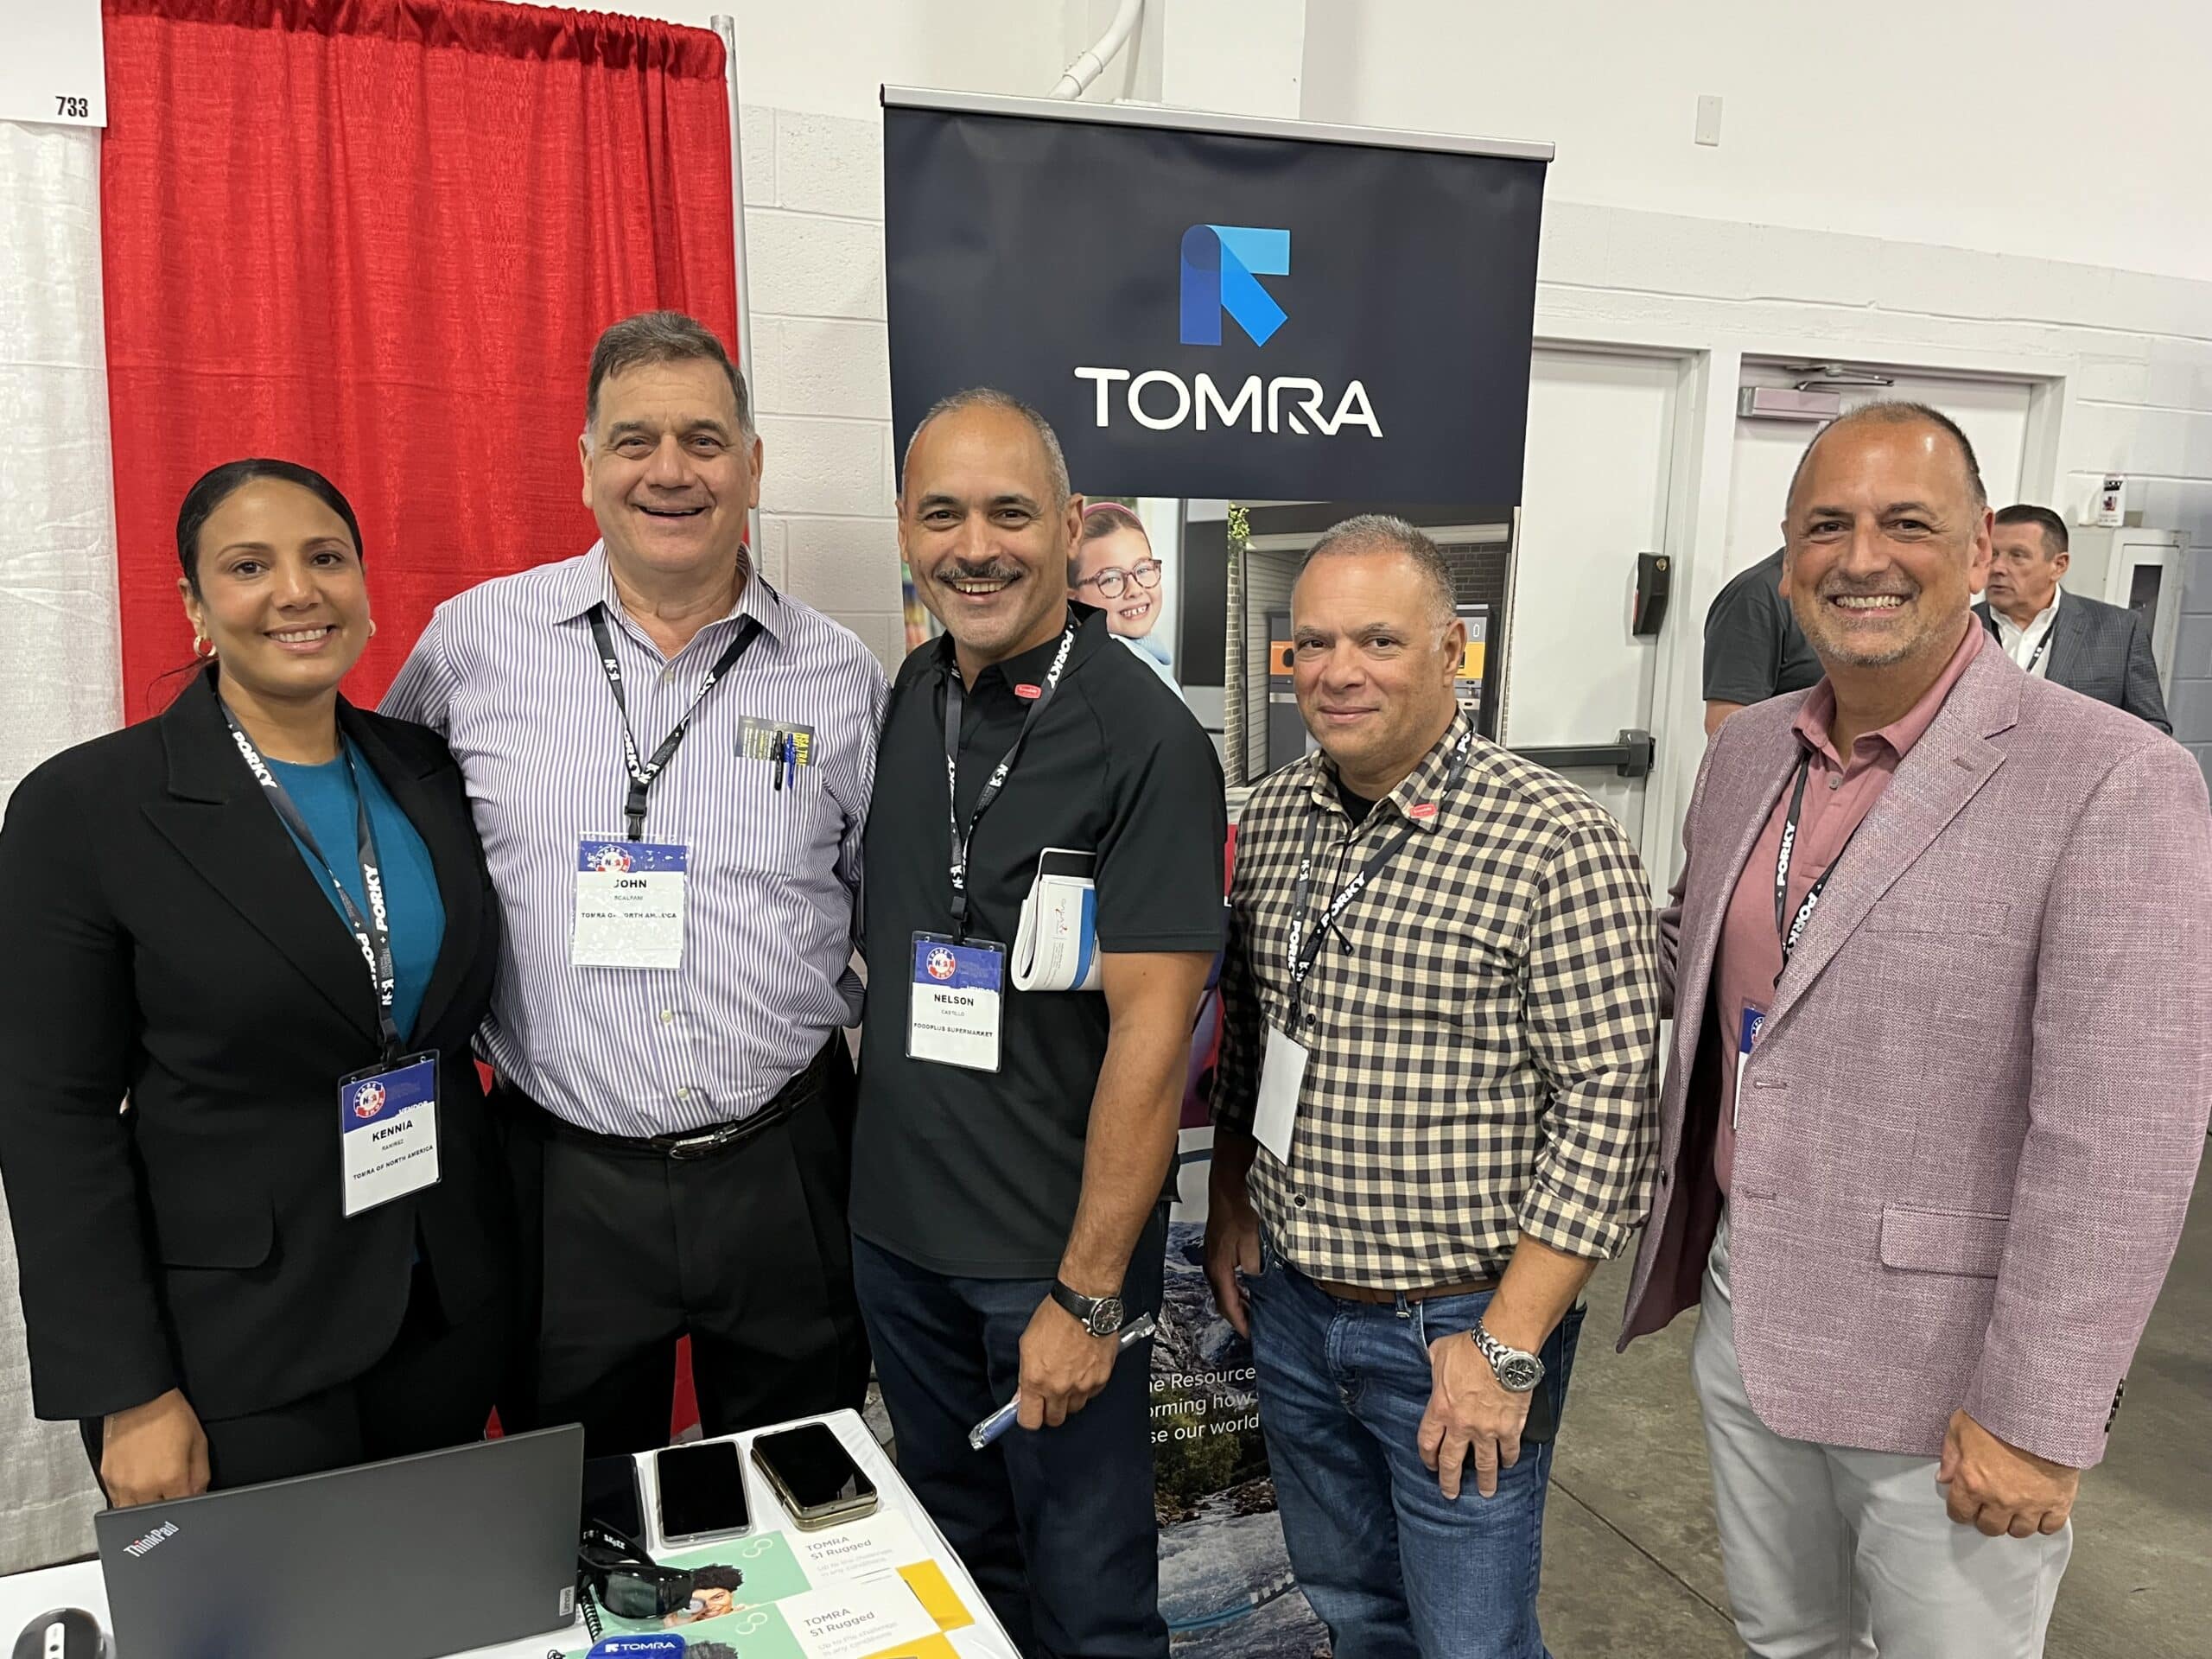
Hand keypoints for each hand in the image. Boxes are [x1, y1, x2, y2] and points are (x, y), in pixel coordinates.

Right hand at [101, 1388, 209, 1505]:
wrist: (139, 1398)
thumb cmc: (170, 1414)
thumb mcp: (198, 1442)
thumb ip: (201, 1475)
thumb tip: (199, 1495)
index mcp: (170, 1479)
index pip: (182, 1509)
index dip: (188, 1505)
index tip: (189, 1498)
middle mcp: (144, 1487)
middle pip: (157, 1515)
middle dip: (167, 1507)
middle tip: (172, 1490)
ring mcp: (122, 1485)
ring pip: (134, 1514)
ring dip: (146, 1507)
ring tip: (154, 1485)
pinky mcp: (107, 1479)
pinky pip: (117, 1502)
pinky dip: (129, 1499)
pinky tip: (139, 1482)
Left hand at [1016, 1297, 1116, 1430]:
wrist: (1084, 1304)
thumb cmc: (1055, 1316)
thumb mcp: (1028, 1344)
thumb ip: (1025, 1374)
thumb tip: (1022, 1394)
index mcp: (1036, 1380)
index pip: (1030, 1420)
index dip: (1028, 1418)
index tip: (1029, 1412)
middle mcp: (1059, 1387)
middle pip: (1055, 1420)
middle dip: (1050, 1411)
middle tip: (1048, 1395)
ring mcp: (1082, 1385)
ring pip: (1075, 1408)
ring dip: (1070, 1399)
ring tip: (1068, 1377)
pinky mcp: (1101, 1379)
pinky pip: (1092, 1394)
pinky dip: (1087, 1387)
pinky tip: (1082, 1369)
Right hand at [1203, 1174, 1262, 1338]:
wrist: (1227, 1191)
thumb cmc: (1238, 1213)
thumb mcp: (1252, 1244)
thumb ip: (1255, 1270)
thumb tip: (1260, 1286)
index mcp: (1219, 1270)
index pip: (1228, 1305)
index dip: (1240, 1322)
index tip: (1250, 1335)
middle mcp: (1212, 1268)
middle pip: (1223, 1301)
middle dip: (1238, 1317)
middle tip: (1254, 1327)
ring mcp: (1212, 1260)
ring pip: (1223, 1291)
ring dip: (1237, 1303)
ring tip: (1254, 1312)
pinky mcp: (1216, 1253)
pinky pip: (1224, 1279)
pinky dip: (1236, 1290)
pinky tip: (1248, 1290)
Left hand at [1418, 1331, 1530, 1499]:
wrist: (1502, 1349)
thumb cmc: (1470, 1349)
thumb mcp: (1440, 1353)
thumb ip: (1433, 1363)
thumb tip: (1432, 1361)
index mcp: (1440, 1409)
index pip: (1427, 1442)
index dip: (1428, 1457)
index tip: (1431, 1465)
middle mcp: (1461, 1426)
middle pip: (1451, 1462)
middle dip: (1450, 1481)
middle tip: (1451, 1494)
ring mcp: (1487, 1430)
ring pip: (1484, 1464)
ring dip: (1485, 1480)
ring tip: (1486, 1492)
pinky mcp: (1510, 1428)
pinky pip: (1509, 1450)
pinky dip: (1509, 1459)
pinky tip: (1508, 1464)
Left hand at [1937, 1410, 2078, 1537]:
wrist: (2041, 1413)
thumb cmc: (2000, 1416)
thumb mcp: (1961, 1426)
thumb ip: (1950, 1455)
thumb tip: (1943, 1477)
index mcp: (1973, 1483)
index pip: (1960, 1513)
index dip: (1961, 1509)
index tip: (1965, 1504)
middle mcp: (2000, 1500)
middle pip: (1990, 1528)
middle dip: (1987, 1518)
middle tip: (1989, 1506)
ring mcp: (2030, 1504)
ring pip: (2019, 1531)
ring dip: (2014, 1522)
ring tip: (2014, 1508)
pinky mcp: (2057, 1503)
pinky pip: (2050, 1527)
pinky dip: (2044, 1522)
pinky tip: (2039, 1511)